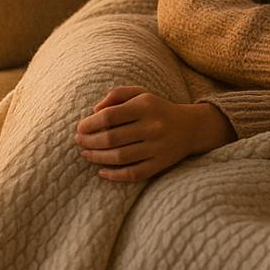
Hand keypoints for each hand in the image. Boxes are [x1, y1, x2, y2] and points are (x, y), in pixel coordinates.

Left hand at [74, 86, 234, 181]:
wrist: (191, 127)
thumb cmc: (158, 109)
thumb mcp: (141, 94)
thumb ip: (117, 95)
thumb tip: (94, 110)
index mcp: (146, 106)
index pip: (110, 116)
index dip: (90, 123)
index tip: (80, 128)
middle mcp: (152, 126)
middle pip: (111, 138)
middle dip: (89, 141)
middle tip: (78, 142)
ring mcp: (157, 147)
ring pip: (119, 157)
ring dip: (97, 157)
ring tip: (86, 154)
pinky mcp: (160, 164)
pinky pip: (134, 173)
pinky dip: (115, 175)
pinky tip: (101, 172)